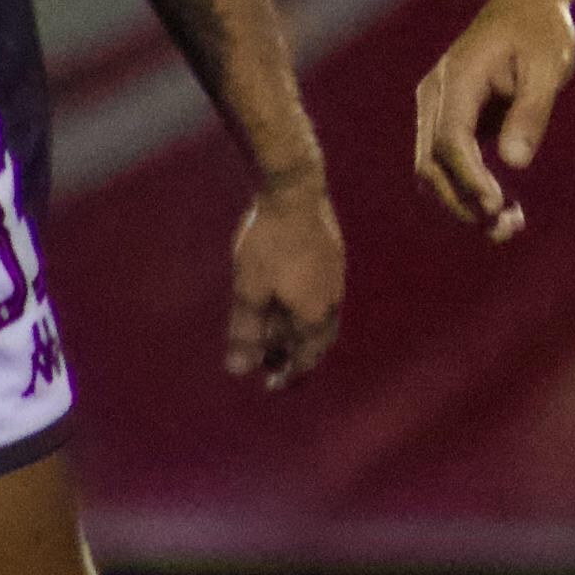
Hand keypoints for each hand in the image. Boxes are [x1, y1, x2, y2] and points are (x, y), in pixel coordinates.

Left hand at [224, 169, 344, 389]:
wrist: (295, 190)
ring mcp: (336, 274)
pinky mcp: (333, 254)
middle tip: (273, 359)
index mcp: (314, 311)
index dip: (290, 372)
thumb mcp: (249, 289)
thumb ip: (245, 331)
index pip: (308, 355)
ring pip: (322, 314)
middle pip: (320, 337)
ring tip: (275, 328)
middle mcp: (332, 297)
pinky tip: (286, 294)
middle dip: (298, 352)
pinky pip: (322, 293)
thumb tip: (239, 370)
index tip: (271, 383)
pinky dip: (304, 306)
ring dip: (300, 328)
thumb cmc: (268, 243)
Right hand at [412, 0, 574, 241]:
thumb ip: (532, 112)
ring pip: (434, 170)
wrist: (529, 2)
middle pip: (431, 164)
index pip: (449, 140)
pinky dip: (468, 189)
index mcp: (456, 78)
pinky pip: (449, 163)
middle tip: (506, 229)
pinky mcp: (451, 119)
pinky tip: (503, 208)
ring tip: (508, 227)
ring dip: (463, 203)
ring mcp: (439, 108)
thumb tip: (514, 163)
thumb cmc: (542, 30)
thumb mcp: (548, 65)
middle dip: (462, 202)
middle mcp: (436, 96)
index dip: (468, 177)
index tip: (496, 204)